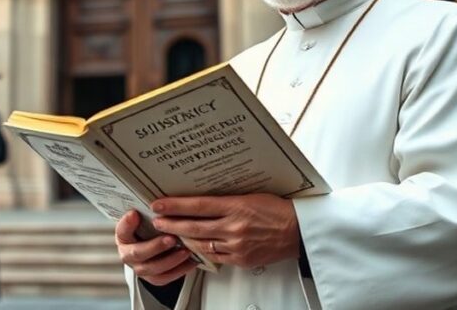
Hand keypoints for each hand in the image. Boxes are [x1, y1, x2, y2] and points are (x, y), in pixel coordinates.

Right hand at [115, 210, 197, 285]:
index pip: (121, 231)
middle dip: (155, 246)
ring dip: (170, 260)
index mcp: (124, 237)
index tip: (135, 213)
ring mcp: (140, 268)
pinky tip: (190, 261)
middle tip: (171, 238)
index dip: (127, 224)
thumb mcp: (147, 219)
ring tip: (185, 251)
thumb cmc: (150, 228)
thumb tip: (162, 200)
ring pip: (152, 268)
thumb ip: (151, 214)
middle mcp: (128, 254)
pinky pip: (165, 278)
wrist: (153, 246)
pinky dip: (179, 270)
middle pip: (137, 253)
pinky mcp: (153, 278)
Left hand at [151, 194, 299, 268]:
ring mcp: (236, 246)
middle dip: (171, 224)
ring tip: (171, 234)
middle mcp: (234, 227)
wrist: (299, 231)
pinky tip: (193, 247)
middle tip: (157, 221)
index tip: (159, 204)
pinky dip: (202, 251)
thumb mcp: (251, 195)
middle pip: (194, 227)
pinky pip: (215, 256)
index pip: (198, 206)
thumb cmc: (279, 209)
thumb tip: (203, 199)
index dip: (175, 206)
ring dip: (183, 239)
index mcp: (237, 206)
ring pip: (201, 244)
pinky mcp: (241, 260)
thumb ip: (227, 200)